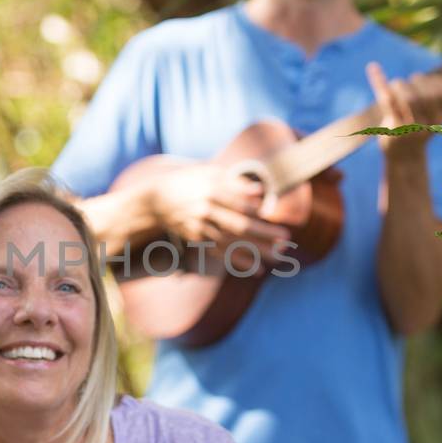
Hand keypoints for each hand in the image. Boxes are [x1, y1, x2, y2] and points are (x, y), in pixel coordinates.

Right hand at [148, 164, 289, 261]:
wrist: (156, 200)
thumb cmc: (188, 181)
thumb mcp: (207, 173)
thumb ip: (233, 181)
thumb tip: (260, 191)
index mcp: (209, 191)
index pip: (237, 203)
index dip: (257, 211)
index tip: (275, 216)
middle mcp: (204, 211)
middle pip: (237, 225)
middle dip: (263, 234)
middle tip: (286, 239)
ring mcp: (200, 228)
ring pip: (231, 243)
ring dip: (255, 251)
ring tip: (278, 257)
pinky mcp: (197, 240)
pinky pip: (220, 253)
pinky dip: (239, 262)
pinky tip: (257, 269)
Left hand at [366, 63, 441, 162]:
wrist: (405, 158)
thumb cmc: (419, 130)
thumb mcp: (433, 117)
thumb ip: (440, 99)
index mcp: (440, 119)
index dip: (434, 82)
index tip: (425, 81)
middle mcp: (427, 125)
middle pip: (422, 96)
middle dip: (416, 82)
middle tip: (407, 84)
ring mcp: (409, 128)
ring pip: (407, 98)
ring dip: (400, 85)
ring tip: (396, 84)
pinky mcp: (391, 129)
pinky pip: (386, 100)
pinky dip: (379, 80)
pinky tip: (373, 67)